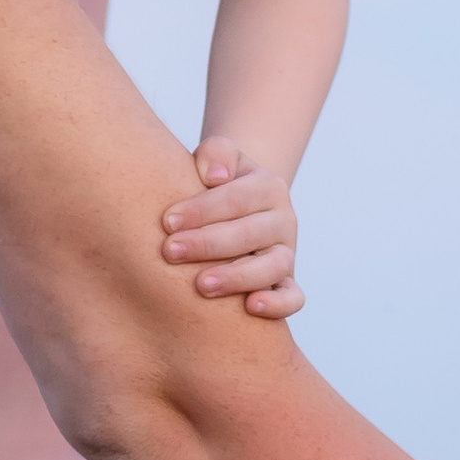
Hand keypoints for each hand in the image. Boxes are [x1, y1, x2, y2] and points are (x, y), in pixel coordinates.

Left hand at [160, 138, 302, 319]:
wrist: (238, 210)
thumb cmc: (215, 186)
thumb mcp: (218, 159)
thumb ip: (216, 152)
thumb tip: (215, 176)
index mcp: (268, 187)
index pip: (237, 198)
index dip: (202, 210)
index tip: (167, 221)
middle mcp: (283, 220)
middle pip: (251, 233)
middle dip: (208, 244)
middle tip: (170, 251)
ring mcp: (286, 253)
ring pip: (273, 267)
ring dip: (237, 277)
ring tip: (202, 285)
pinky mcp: (285, 282)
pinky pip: (293, 298)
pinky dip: (277, 304)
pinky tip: (250, 307)